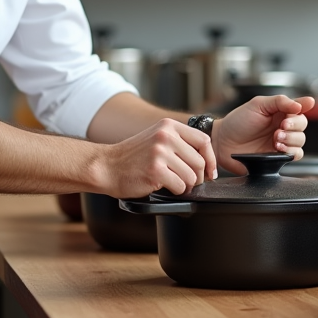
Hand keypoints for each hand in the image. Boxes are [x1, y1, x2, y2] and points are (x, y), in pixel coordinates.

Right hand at [94, 118, 216, 197]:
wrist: (106, 166)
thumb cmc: (132, 157)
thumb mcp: (156, 138)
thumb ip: (178, 142)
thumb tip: (206, 158)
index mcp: (168, 126)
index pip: (203, 140)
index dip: (211, 159)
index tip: (210, 172)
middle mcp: (165, 136)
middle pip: (199, 161)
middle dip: (199, 177)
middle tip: (190, 183)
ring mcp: (160, 153)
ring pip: (192, 176)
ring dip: (187, 185)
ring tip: (175, 184)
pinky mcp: (156, 170)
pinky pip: (181, 186)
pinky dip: (177, 191)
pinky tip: (166, 187)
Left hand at [211, 95, 314, 173]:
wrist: (222, 143)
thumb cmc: (237, 122)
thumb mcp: (258, 105)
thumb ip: (280, 101)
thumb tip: (300, 105)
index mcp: (279, 111)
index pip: (299, 108)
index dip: (302, 108)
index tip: (295, 110)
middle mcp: (282, 126)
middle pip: (302, 125)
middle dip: (294, 126)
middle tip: (280, 128)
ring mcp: (281, 142)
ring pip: (300, 141)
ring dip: (291, 139)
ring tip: (276, 139)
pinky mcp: (278, 157)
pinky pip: (296, 155)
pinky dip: (291, 152)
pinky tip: (278, 149)